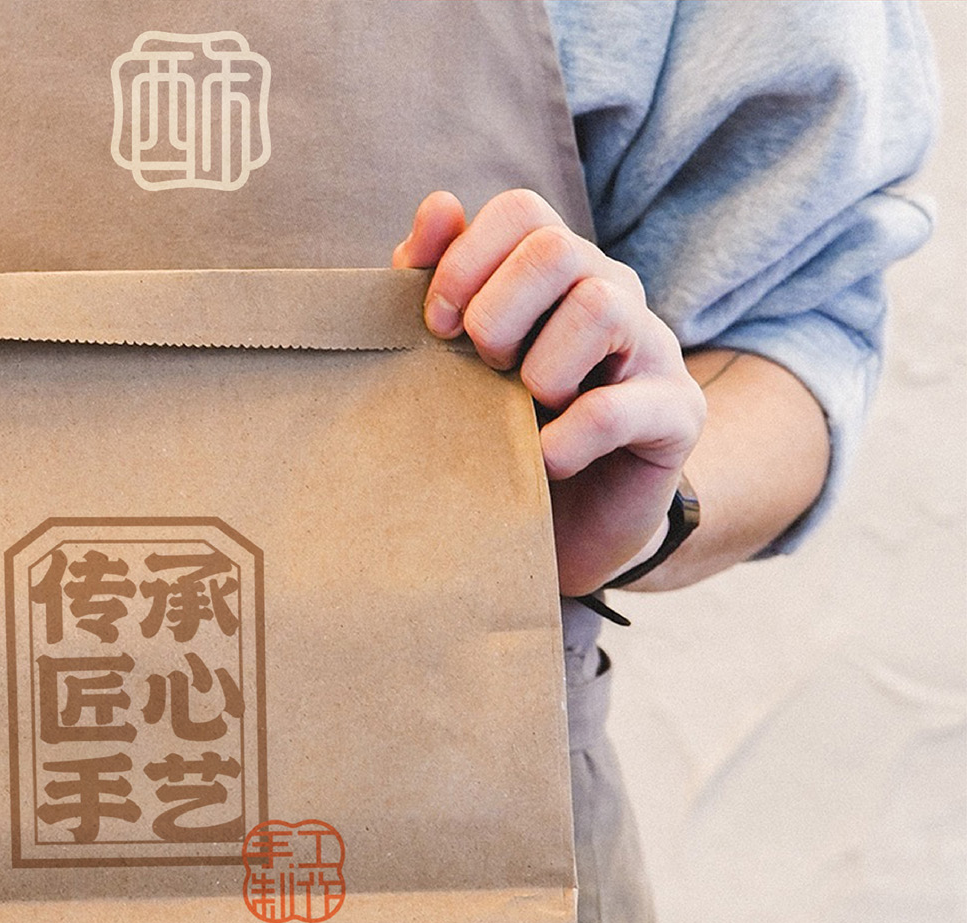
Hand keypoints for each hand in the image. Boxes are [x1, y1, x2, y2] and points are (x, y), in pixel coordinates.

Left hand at [392, 189, 705, 595]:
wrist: (560, 527)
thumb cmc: (499, 429)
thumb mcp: (455, 356)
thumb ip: (435, 282)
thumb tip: (438, 206)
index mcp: (557, 270)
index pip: (522, 209)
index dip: (465, 259)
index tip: (435, 325)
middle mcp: (612, 292)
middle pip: (557, 248)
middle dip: (497, 313)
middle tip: (482, 368)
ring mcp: (652, 347)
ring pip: (600, 308)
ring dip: (539, 370)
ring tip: (522, 414)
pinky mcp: (676, 413)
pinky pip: (619, 407)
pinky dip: (568, 438)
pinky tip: (544, 461)